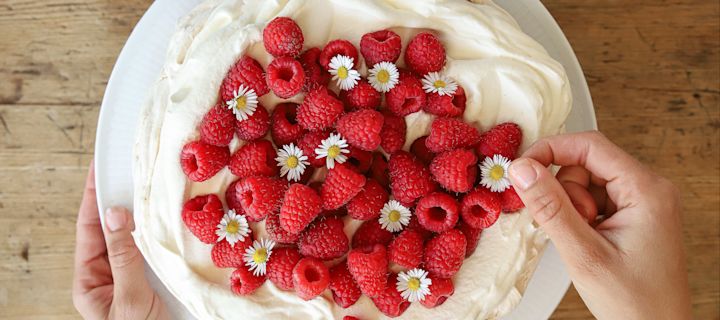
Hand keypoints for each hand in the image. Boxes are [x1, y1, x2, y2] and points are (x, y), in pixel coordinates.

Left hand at [72, 162, 166, 318]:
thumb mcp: (130, 299)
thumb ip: (124, 257)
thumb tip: (117, 215)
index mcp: (91, 281)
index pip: (88, 230)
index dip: (93, 199)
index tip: (98, 171)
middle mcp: (111, 275)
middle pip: (112, 228)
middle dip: (119, 199)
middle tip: (129, 169)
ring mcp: (135, 275)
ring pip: (135, 236)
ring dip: (143, 213)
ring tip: (150, 187)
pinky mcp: (157, 277)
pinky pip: (156, 248)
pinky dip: (161, 230)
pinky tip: (169, 216)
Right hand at [508, 131, 690, 319]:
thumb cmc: (634, 302)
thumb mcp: (583, 254)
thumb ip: (551, 208)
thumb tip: (522, 169)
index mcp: (647, 190)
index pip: (590, 146)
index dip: (551, 151)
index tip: (521, 168)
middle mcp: (649, 189)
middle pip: (586, 164)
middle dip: (565, 192)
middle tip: (569, 228)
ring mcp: (642, 203)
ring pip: (585, 183)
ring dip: (571, 208)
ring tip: (582, 241)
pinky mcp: (632, 215)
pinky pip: (592, 200)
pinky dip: (578, 217)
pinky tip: (585, 241)